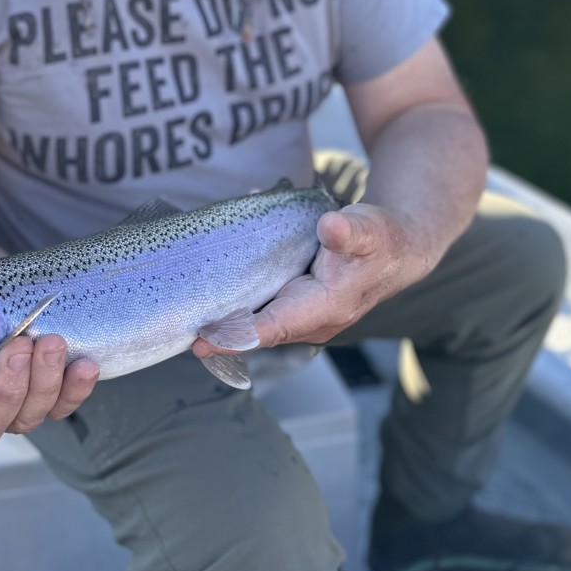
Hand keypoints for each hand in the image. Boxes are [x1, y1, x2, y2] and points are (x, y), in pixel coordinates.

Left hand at [193, 203, 431, 357]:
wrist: (395, 248)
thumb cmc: (381, 240)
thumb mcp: (370, 229)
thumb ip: (351, 231)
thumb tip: (332, 228)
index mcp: (324, 309)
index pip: (271, 330)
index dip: (235, 337)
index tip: (200, 342)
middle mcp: (309, 320)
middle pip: (254, 329)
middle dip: (217, 327)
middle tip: (175, 320)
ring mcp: (300, 314)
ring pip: (253, 317)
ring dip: (223, 309)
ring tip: (183, 301)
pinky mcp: (293, 302)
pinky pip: (258, 302)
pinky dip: (236, 292)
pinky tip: (212, 274)